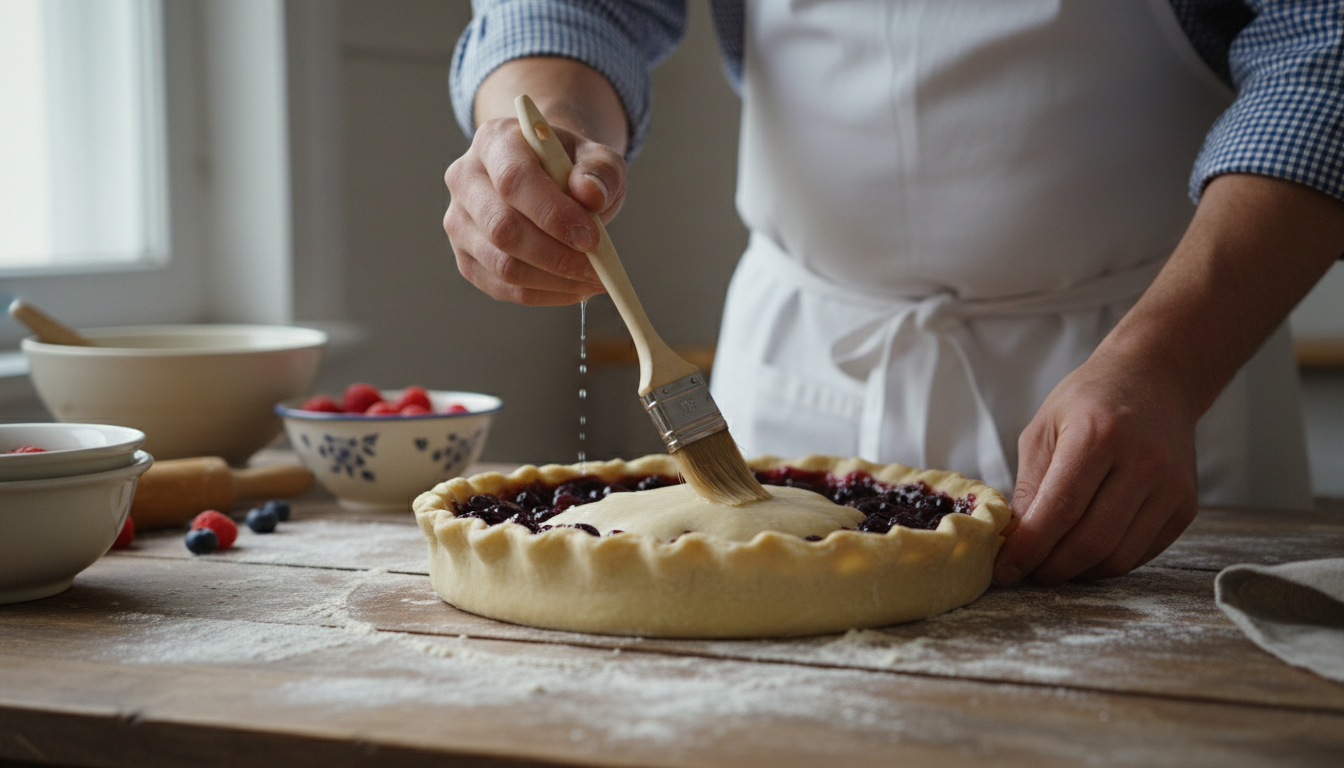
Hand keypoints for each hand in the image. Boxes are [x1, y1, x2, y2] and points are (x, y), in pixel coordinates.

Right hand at [444, 116, 623, 304]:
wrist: (549, 179)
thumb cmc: (572, 168)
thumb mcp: (597, 157)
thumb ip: (600, 170)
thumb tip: (590, 194)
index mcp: (495, 141)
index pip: (514, 179)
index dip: (553, 213)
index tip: (591, 237)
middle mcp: (465, 179)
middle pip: (502, 228)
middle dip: (556, 255)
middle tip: (598, 267)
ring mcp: (459, 222)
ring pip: (502, 265)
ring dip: (555, 280)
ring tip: (594, 279)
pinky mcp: (466, 257)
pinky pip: (503, 288)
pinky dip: (545, 294)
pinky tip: (574, 288)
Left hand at [994, 350, 1199, 585]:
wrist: (1154, 380)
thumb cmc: (1089, 402)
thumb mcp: (1044, 429)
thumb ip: (1030, 486)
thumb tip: (1014, 541)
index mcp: (1100, 436)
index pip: (1060, 510)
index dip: (1028, 549)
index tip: (1004, 570)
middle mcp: (1144, 462)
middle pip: (1091, 541)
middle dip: (1051, 568)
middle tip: (1027, 573)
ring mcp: (1172, 487)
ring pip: (1118, 557)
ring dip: (1078, 573)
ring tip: (1052, 563)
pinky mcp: (1187, 506)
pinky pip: (1141, 554)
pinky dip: (1106, 563)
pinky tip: (1084, 552)